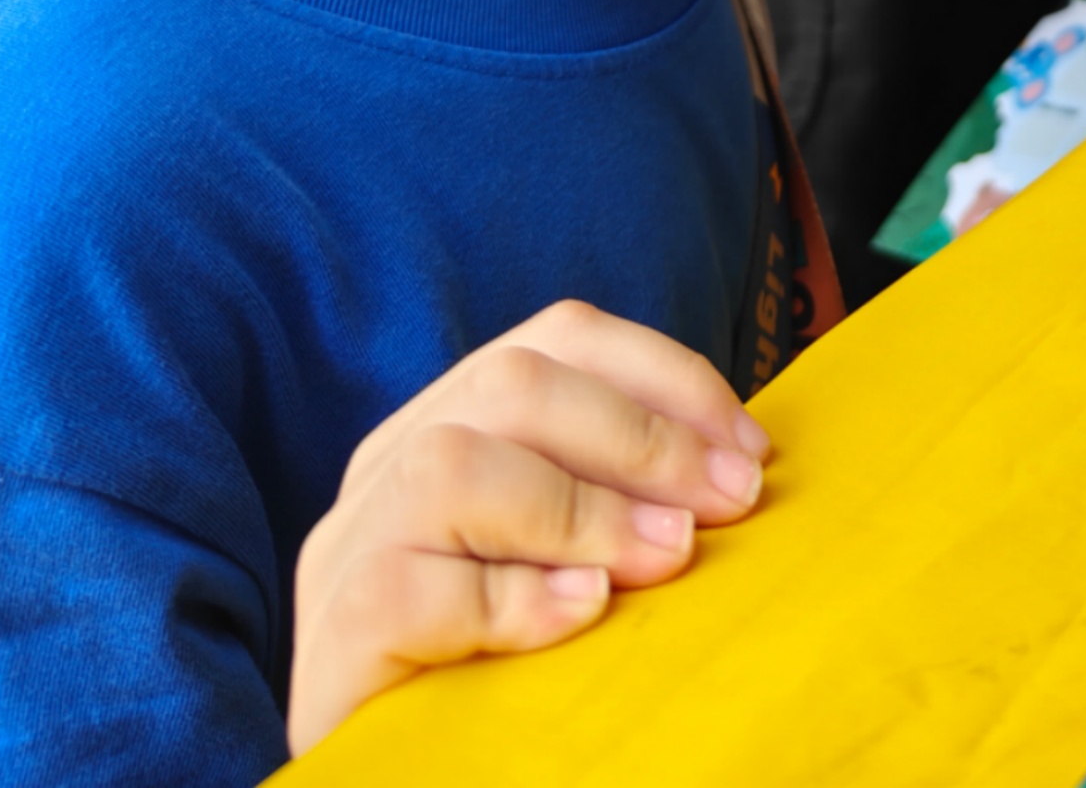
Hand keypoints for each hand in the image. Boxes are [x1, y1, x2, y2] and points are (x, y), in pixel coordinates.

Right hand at [287, 301, 771, 754]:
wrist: (411, 775)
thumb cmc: (511, 666)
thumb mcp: (571, 556)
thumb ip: (622, 497)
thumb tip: (742, 468)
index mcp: (449, 424)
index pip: (557, 341)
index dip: (665, 376)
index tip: (752, 448)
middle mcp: (388, 467)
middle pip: (511, 385)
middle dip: (642, 437)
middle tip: (728, 506)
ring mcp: (347, 548)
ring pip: (451, 466)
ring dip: (582, 508)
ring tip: (663, 558)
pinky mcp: (333, 636)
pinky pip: (409, 589)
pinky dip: (511, 597)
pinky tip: (581, 615)